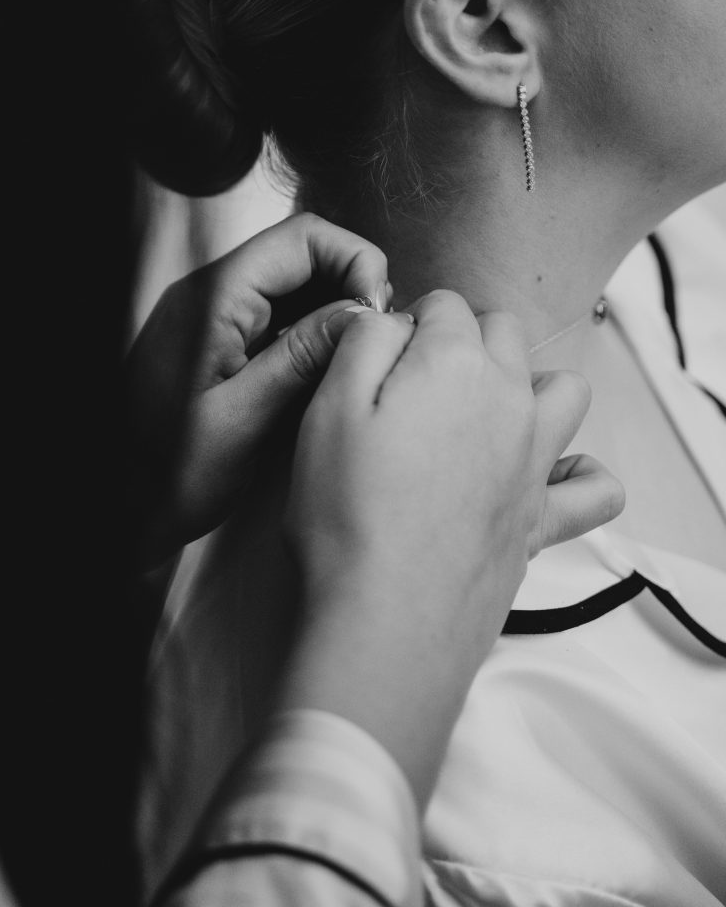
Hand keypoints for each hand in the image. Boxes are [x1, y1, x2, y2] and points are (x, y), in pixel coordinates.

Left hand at [126, 212, 392, 567]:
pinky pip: (284, 317)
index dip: (354, 262)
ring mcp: (219, 316)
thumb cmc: (164, 477)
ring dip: (336, 312)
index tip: (375, 314)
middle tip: (372, 340)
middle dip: (350, 286)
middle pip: (304, 254)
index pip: (302, 238)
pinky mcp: (226, 341)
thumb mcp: (242, 423)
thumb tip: (361, 314)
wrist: (124, 509)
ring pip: (299, 285)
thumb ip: (301, 360)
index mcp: (212, 299)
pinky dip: (316, 335)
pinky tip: (329, 371)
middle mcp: (214, 295)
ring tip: (355, 358)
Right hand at [278, 289, 624, 808]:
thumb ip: (363, 342)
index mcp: (454, 363)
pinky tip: (544, 475)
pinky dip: (579, 472)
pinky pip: (595, 484)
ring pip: (563, 388)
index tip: (380, 359)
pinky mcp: (543, 516)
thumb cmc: (346, 514)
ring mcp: (535, 458)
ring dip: (529, 385)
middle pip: (501, 333)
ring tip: (482, 414)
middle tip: (414, 384)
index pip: (441, 304)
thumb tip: (388, 319)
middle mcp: (509, 399)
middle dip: (462, 340)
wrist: (385, 618)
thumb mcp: (327, 409)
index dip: (405, 324)